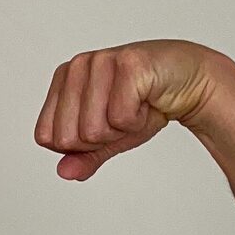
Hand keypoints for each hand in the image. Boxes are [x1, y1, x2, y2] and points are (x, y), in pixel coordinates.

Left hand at [34, 39, 231, 180]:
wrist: (188, 84)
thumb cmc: (144, 105)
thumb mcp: (107, 138)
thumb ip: (83, 156)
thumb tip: (64, 173)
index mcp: (62, 80)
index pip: (46, 138)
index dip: (78, 145)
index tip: (102, 126)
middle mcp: (76, 66)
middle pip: (67, 138)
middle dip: (100, 139)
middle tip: (121, 116)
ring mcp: (100, 61)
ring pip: (92, 130)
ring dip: (121, 130)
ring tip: (135, 106)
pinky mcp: (128, 63)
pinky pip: (120, 118)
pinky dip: (139, 121)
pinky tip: (148, 100)